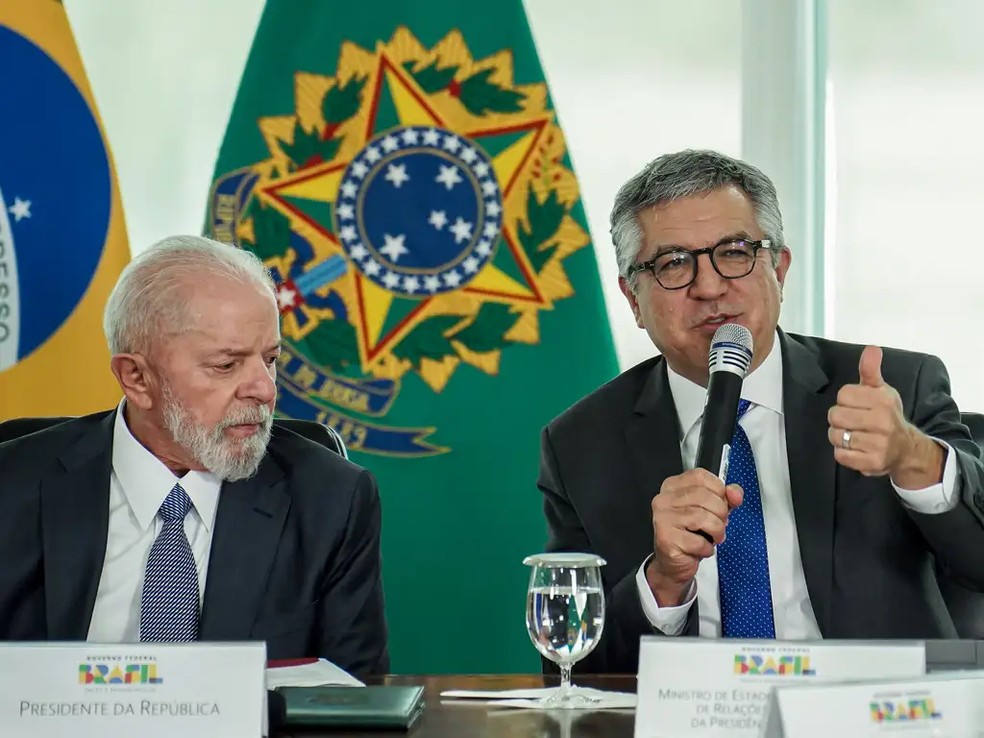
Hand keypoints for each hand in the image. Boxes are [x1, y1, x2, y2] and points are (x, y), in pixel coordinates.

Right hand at [646, 468, 742, 605]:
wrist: (673, 563)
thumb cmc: (691, 534)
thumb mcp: (712, 511)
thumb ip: (727, 497)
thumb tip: (735, 492)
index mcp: (673, 486)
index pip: (700, 476)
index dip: (718, 490)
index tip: (719, 503)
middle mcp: (664, 499)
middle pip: (704, 496)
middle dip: (720, 514)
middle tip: (717, 525)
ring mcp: (663, 519)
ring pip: (703, 518)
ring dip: (716, 532)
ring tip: (713, 537)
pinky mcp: (666, 539)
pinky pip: (698, 541)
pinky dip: (707, 548)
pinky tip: (701, 548)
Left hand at [827, 345, 942, 485]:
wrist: (906, 448)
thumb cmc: (888, 415)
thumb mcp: (881, 391)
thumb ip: (870, 370)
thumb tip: (871, 349)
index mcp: (883, 400)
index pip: (843, 394)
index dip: (846, 400)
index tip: (857, 405)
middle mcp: (882, 422)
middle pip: (835, 415)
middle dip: (839, 418)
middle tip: (852, 422)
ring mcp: (878, 444)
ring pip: (835, 435)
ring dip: (839, 436)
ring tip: (854, 435)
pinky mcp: (871, 463)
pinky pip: (840, 455)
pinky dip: (843, 453)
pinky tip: (855, 449)